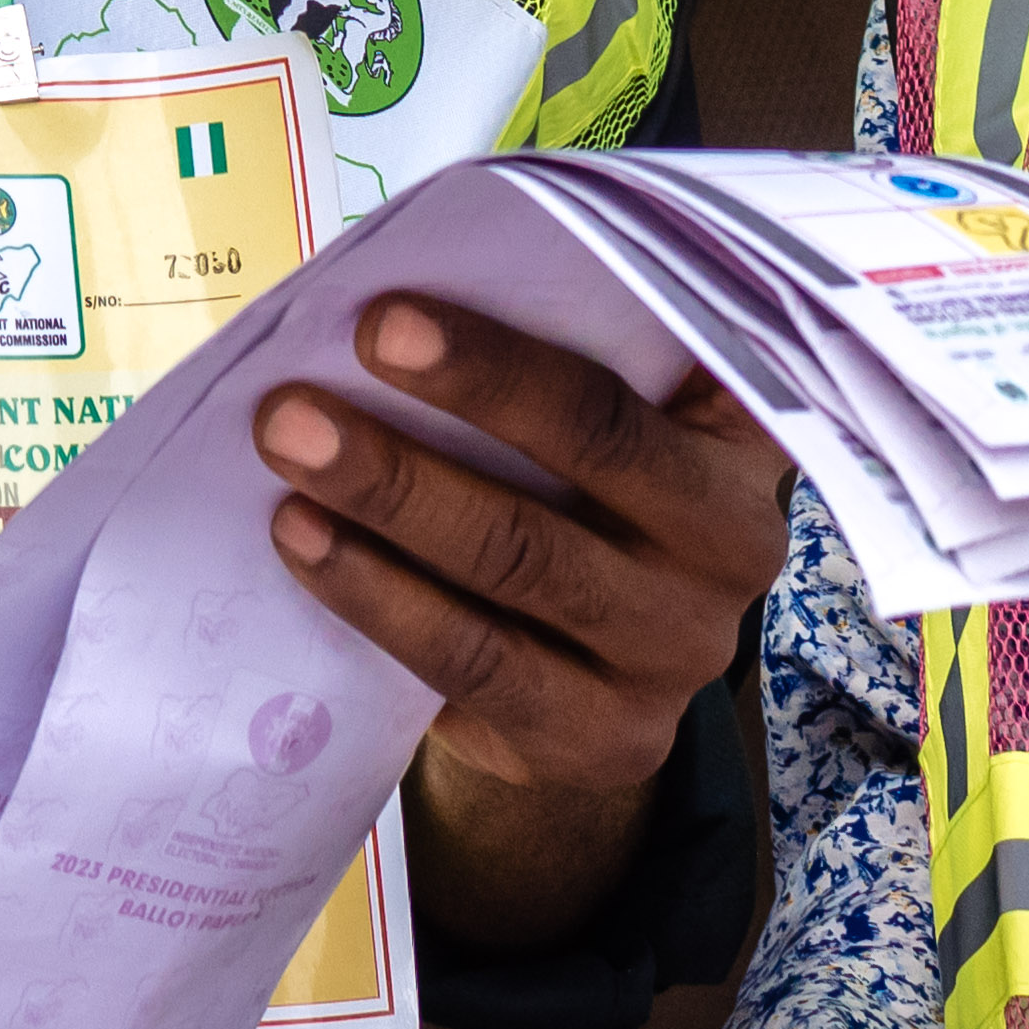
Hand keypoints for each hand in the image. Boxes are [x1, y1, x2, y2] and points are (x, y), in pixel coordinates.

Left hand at [252, 293, 790, 942]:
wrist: (577, 672)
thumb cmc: (566, 491)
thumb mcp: (590, 418)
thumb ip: (544, 350)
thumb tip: (393, 291)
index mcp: (740, 429)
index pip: (655, 359)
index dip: (527, 339)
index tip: (389, 315)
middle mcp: (737, 539)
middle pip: (595, 445)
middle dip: (460, 392)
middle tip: (329, 366)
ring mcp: (681, 649)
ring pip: (524, 559)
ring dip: (394, 494)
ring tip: (289, 444)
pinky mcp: (611, 737)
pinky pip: (481, 662)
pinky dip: (381, 596)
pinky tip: (307, 545)